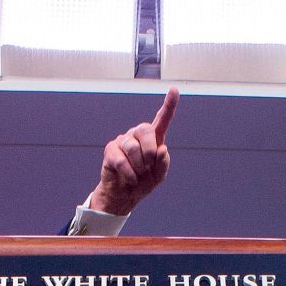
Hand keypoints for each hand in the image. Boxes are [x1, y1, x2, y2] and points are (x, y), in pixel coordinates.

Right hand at [87, 88, 178, 215]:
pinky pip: (121, 159)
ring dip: (139, 166)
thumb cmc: (143, 181)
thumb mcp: (159, 175)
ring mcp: (123, 141)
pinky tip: (131, 178)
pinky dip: (130, 173)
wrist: (124, 195)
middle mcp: (137, 135)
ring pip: (132, 147)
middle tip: (148, 166)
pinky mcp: (111, 150)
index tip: (174, 90)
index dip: (169, 105)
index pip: (162, 119)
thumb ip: (163, 163)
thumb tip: (162, 149)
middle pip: (145, 130)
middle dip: (150, 151)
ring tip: (138, 173)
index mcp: (153, 139)